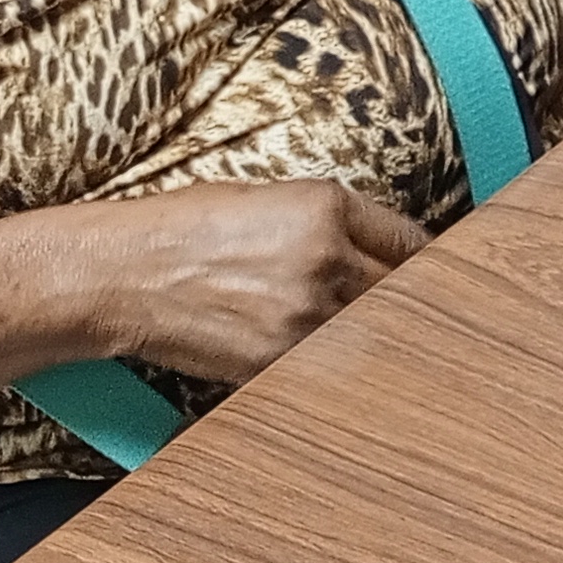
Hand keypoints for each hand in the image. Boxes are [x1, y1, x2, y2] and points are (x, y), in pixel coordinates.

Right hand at [66, 180, 426, 383]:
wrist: (123, 275)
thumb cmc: (187, 227)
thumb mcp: (269, 198)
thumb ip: (333, 222)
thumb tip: (386, 250)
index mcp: (324, 209)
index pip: (410, 241)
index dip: (428, 261)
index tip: (439, 273)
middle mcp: (324, 261)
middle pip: (405, 292)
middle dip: (414, 301)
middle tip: (432, 316)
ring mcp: (304, 318)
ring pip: (374, 333)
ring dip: (379, 336)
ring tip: (385, 342)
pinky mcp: (279, 362)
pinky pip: (332, 364)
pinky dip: (339, 362)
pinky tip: (338, 360)